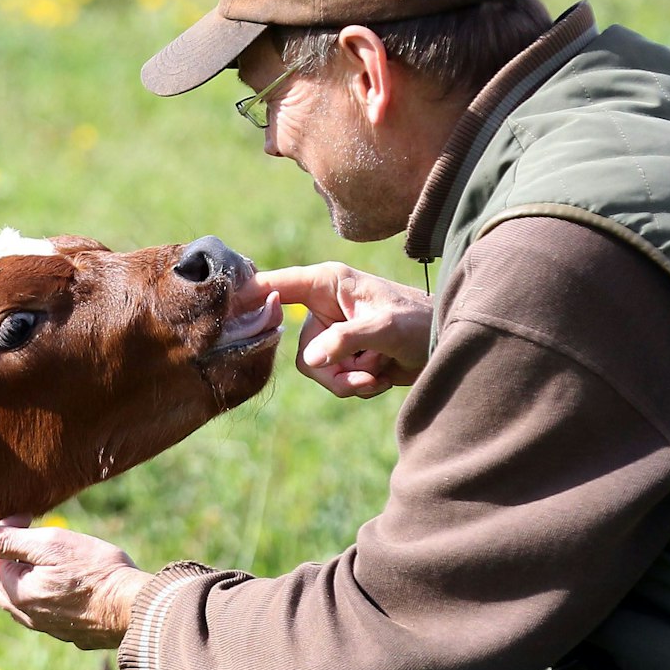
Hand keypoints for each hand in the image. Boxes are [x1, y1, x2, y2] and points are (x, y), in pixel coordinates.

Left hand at [0, 516, 151, 649]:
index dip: (0, 534)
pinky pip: (41, 612)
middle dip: (6, 558)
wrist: (133, 608)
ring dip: (23, 578)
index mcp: (15, 590)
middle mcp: (24, 614)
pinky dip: (43, 594)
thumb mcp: (50, 544)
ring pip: (17, 600)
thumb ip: (6, 541)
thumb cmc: (95, 570)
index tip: (29, 520)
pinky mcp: (66, 632)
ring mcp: (45, 626)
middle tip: (37, 539)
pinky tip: (68, 583)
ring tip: (53, 560)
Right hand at [254, 263, 430, 397]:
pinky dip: (359, 386)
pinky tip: (382, 377)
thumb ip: (344, 340)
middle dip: (334, 370)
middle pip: (302, 349)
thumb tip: (311, 361)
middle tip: (366, 375)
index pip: (277, 285)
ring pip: (317, 370)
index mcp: (328, 283)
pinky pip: (333, 381)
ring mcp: (333, 333)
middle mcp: (325, 306)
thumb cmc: (420, 322)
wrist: (446, 346)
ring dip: (350, 380)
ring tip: (379, 373)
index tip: (223, 305)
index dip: (249, 295)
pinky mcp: (344, 356)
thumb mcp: (384, 328)